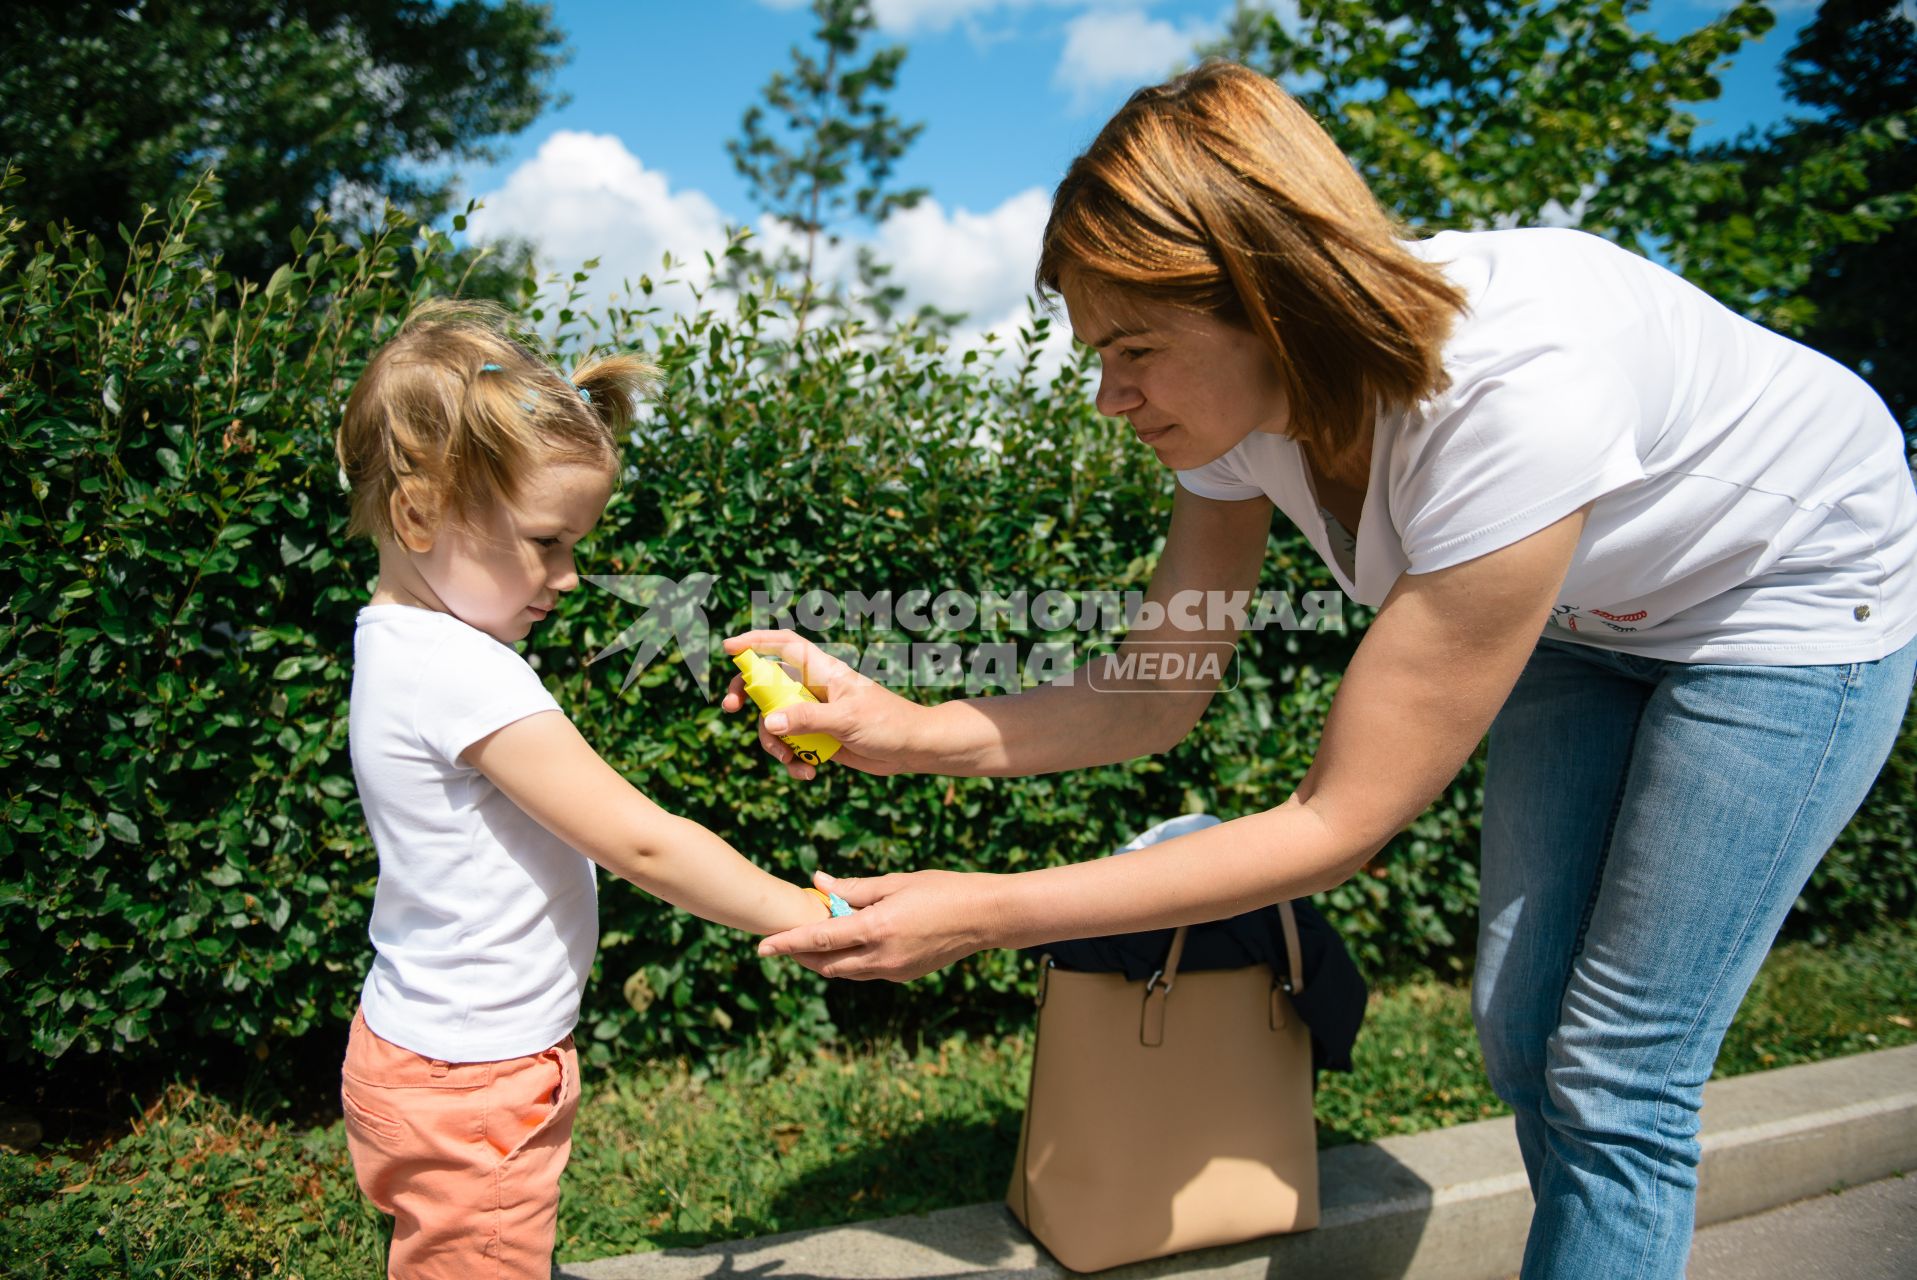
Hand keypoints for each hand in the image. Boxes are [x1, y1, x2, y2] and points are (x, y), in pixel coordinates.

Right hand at [720, 630, 926, 779]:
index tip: (729, 649)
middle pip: (767, 683)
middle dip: (746, 694)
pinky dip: (791, 760)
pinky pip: (790, 745)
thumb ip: (807, 720)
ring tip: (790, 760)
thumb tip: (768, 722)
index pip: (785, 645)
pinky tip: (808, 773)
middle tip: (729, 707)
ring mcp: (813, 714)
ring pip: (773, 720)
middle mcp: (814, 689)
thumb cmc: (888, 723)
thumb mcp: (846, 720)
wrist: (912, 749)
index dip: (756, 641)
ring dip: (773, 742)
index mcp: (823, 672)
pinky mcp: (818, 737)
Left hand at [757, 870, 1004, 981]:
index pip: (819, 940)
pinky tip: (847, 945)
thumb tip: (818, 880)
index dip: (786, 943)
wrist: (984, 917)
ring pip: (844, 972)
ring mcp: (893, 970)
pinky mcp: (904, 975)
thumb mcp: (895, 882)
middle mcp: (881, 957)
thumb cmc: (941, 890)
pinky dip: (849, 961)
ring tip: (810, 944)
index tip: (761, 947)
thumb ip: (853, 886)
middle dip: (800, 956)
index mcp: (876, 929)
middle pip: (825, 964)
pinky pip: (866, 972)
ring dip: (824, 960)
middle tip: (781, 945)